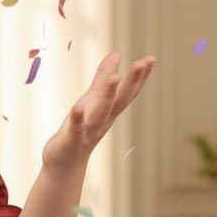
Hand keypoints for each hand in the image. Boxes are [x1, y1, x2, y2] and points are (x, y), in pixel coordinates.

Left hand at [42, 52, 154, 171]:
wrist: (65, 162)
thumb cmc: (80, 128)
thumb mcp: (92, 100)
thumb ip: (103, 78)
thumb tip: (116, 54)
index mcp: (109, 111)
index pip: (128, 93)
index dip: (140, 77)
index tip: (150, 59)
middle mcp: (103, 120)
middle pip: (119, 101)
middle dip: (131, 82)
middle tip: (142, 63)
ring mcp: (88, 131)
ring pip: (100, 113)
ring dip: (108, 96)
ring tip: (115, 77)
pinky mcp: (72, 140)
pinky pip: (76, 129)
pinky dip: (77, 119)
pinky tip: (78, 106)